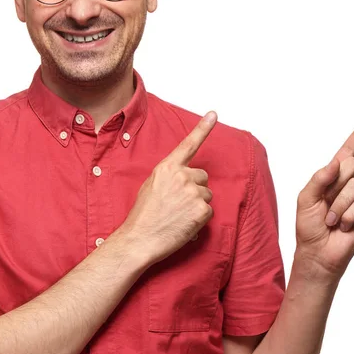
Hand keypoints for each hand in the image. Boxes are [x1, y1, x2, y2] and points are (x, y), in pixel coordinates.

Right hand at [119, 111, 217, 265]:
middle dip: (195, 188)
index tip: (214, 114)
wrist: (140, 239)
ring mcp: (194, 192)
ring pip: (207, 194)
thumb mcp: (151, 185)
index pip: (188, 144)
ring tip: (179, 215)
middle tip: (178, 203)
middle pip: (203, 177)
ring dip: (197, 204)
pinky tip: (184, 224)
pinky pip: (209, 211)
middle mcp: (182, 176)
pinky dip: (199, 219)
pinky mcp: (202, 210)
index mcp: (167, 168)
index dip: (203, 128)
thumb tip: (184, 177)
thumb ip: (169, 175)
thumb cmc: (143, 215)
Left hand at [295, 117, 353, 280]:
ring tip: (331, 219)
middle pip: (350, 165)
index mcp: (331, 177)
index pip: (347, 152)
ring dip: (338, 205)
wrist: (316, 252)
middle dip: (334, 184)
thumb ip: (318, 178)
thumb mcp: (305, 198)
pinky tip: (342, 226)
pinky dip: (347, 216)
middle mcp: (347, 184)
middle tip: (325, 204)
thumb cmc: (308, 226)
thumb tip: (337, 162)